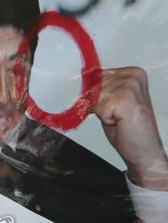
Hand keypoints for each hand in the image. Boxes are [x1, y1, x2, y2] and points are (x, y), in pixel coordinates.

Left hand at [93, 67, 167, 189]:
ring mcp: (129, 86)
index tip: (109, 105)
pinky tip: (119, 121)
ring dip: (101, 111)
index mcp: (131, 72)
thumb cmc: (128, 127)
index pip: (95, 75)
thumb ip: (101, 88)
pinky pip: (97, 107)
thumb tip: (80, 82)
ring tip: (118, 118)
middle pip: (92, 85)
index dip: (94, 94)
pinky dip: (104, 118)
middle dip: (97, 103)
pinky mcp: (124, 100)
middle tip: (115, 114)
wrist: (143, 150)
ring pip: (93, 97)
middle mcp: (132, 76)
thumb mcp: (112, 100)